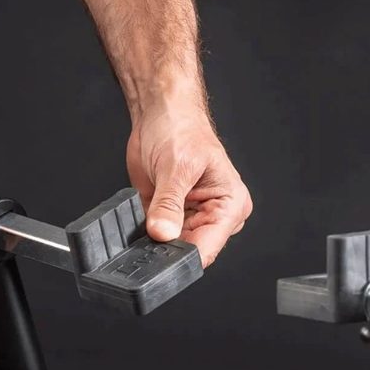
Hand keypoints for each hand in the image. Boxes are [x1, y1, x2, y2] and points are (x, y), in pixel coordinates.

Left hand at [126, 103, 251, 266]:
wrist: (160, 114)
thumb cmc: (182, 129)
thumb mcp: (176, 167)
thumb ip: (168, 204)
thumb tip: (162, 233)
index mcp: (230, 205)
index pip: (209, 247)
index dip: (184, 255)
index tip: (162, 251)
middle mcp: (214, 215)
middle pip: (190, 251)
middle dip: (167, 248)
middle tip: (151, 229)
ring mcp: (190, 218)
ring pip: (170, 248)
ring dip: (154, 240)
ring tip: (147, 215)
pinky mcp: (168, 217)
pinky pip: (155, 238)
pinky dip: (144, 234)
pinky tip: (139, 218)